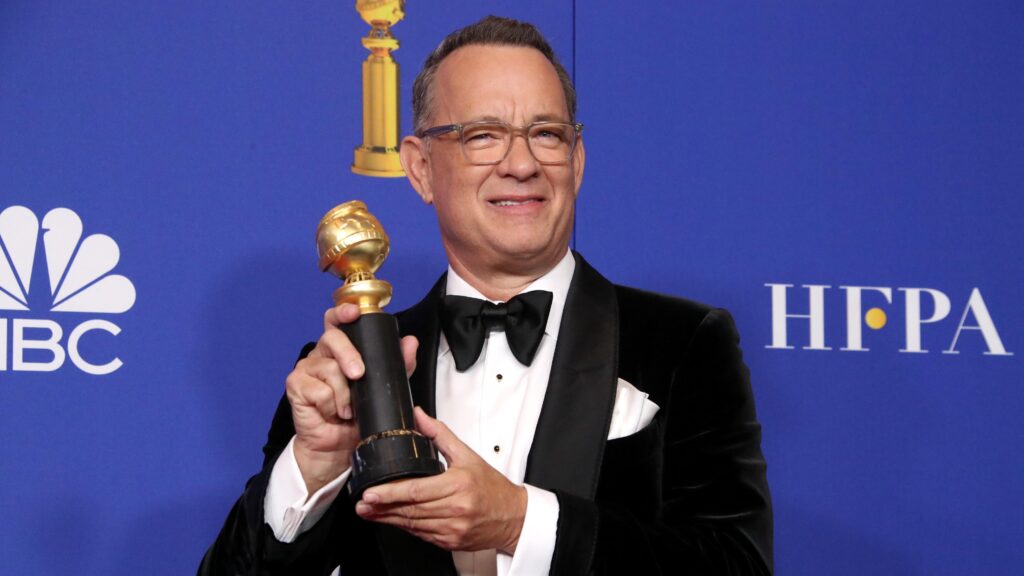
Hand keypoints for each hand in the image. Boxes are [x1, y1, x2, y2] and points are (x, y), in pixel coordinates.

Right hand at [285, 303, 417, 493]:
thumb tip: (410, 342)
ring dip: (345, 394)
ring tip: (348, 409)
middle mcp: (322, 354)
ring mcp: (306, 368)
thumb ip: (398, 365)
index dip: (343, 312)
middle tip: (358, 374)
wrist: (339, 447)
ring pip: (329, 368)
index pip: (337, 321)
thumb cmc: (358, 416)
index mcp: (340, 349)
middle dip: (348, 354)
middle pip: (332, 338)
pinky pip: (319, 390)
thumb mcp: (383, 388)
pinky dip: (332, 405)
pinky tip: (333, 413)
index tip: (354, 312)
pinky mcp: (296, 385)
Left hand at [355, 407, 527, 554]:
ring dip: (389, 519)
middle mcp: (455, 509)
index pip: (417, 490)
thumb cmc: (491, 486)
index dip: (391, 493)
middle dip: (382, 507)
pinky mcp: (450, 542)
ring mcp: (452, 529)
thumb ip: (440, 434)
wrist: (512, 516)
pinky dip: (406, 527)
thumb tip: (419, 416)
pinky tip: (393, 520)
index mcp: (458, 485)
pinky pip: (421, 535)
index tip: (371, 492)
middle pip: (411, 509)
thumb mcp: (468, 455)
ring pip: (413, 525)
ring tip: (370, 512)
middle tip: (362, 504)